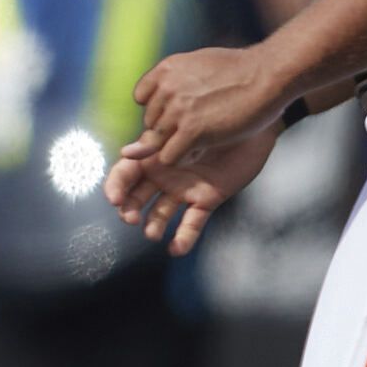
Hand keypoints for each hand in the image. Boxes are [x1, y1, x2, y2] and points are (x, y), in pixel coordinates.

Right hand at [107, 125, 277, 256]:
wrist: (252, 121)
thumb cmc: (216, 117)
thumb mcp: (185, 129)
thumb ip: (157, 143)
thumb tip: (126, 152)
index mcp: (153, 155)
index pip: (125, 174)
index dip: (115, 187)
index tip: (114, 199)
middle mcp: (164, 175)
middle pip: (137, 197)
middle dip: (130, 210)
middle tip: (131, 219)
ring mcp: (184, 189)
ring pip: (161, 213)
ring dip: (154, 225)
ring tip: (152, 234)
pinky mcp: (206, 200)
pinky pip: (192, 222)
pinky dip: (184, 238)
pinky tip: (176, 249)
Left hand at [127, 44, 292, 176]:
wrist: (269, 74)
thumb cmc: (242, 71)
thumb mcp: (200, 65)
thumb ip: (175, 81)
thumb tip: (148, 98)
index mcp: (167, 69)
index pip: (142, 98)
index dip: (160, 109)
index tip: (183, 110)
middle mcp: (166, 88)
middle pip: (151, 124)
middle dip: (170, 130)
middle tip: (200, 126)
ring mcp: (177, 110)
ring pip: (157, 144)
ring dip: (179, 145)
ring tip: (204, 137)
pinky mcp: (191, 131)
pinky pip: (169, 158)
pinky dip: (184, 159)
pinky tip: (203, 148)